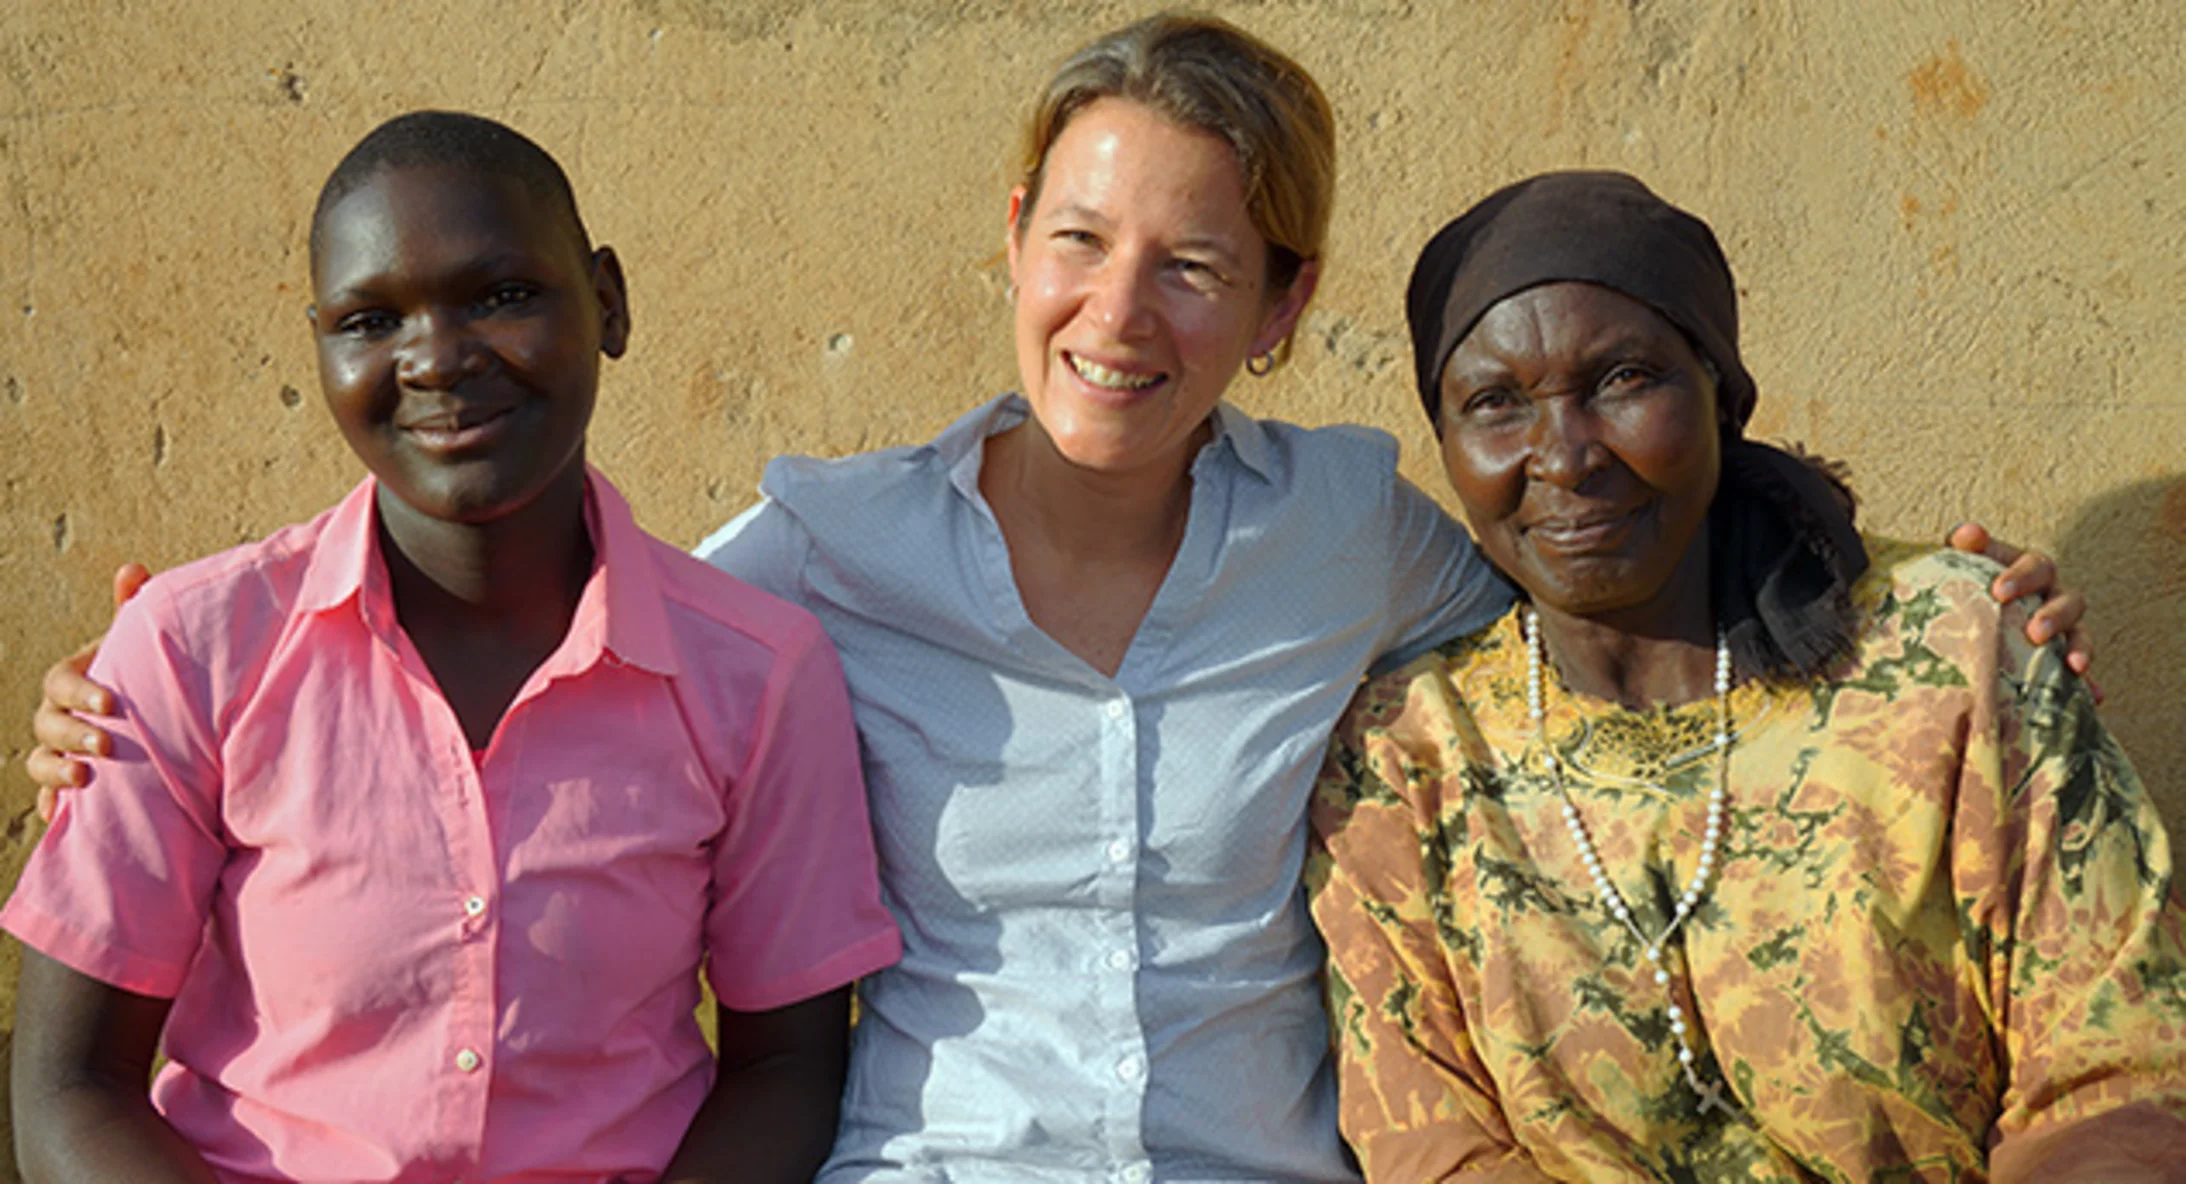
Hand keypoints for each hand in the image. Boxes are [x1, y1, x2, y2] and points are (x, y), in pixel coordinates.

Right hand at [28, 563, 149, 820]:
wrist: (157, 720)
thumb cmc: (144, 674)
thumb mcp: (140, 644)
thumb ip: (134, 609)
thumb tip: (132, 569)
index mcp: (73, 678)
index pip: (59, 681)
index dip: (80, 692)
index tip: (111, 703)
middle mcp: (58, 715)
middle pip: (47, 724)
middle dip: (72, 735)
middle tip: (107, 746)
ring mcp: (58, 750)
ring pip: (39, 762)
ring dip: (55, 771)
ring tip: (84, 780)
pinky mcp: (68, 784)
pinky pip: (49, 798)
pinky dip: (53, 806)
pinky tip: (61, 816)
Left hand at [1946, 524, 2100, 702]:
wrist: (1957, 629)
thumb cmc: (1958, 593)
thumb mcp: (1955, 571)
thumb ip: (1959, 550)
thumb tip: (1966, 534)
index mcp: (2027, 573)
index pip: (2034, 565)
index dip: (2021, 576)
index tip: (1998, 592)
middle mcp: (2050, 597)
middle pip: (2067, 598)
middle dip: (2054, 615)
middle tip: (2034, 632)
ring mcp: (2062, 630)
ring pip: (2081, 633)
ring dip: (2079, 647)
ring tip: (2072, 665)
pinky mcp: (2061, 662)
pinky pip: (2082, 675)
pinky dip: (2088, 685)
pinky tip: (2091, 697)